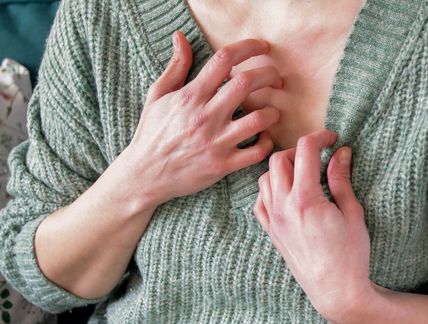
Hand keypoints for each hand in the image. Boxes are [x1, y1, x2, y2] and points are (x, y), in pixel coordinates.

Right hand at [121, 31, 282, 207]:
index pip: (224, 60)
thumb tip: (181, 37)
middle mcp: (205, 116)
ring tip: (272, 111)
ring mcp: (216, 142)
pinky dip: (267, 143)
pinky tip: (264, 137)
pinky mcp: (223, 165)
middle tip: (276, 79)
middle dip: (269, 75)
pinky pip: (256, 152)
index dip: (249, 47)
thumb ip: (175, 67)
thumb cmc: (151, 133)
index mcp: (190, 96)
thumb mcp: (157, 96)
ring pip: (258, 119)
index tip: (262, 48)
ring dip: (272, 112)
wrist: (144, 175)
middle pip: (247, 83)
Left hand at [253, 129, 373, 323]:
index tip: (332, 139)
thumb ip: (341, 180)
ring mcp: (274, 220)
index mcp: (306, 199)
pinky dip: (269, 190)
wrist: (335, 291)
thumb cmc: (350, 255)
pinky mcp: (272, 233)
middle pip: (278, 159)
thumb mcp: (352, 213)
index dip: (319, 137)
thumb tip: (341, 152)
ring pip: (264, 178)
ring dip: (281, 168)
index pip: (304, 150)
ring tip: (303, 174)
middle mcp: (284, 207)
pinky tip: (287, 193)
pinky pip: (259, 202)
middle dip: (298, 150)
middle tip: (318, 156)